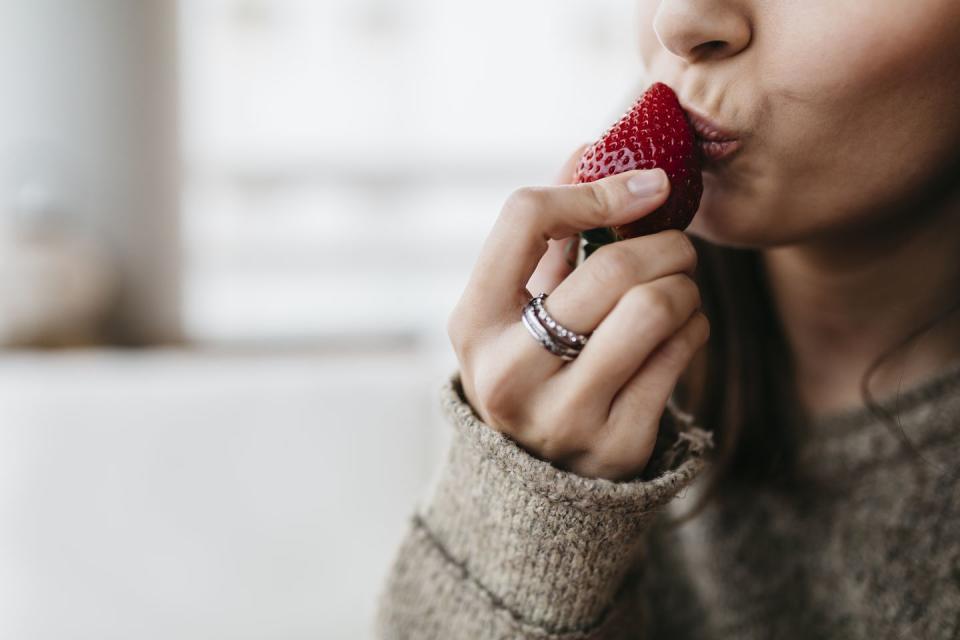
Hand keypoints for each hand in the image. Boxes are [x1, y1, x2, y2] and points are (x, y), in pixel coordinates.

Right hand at [446, 148, 708, 480]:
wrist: (539, 474)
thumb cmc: (532, 360)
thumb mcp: (517, 301)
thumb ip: (549, 230)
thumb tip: (591, 147)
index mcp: (473, 322)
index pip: (525, 218)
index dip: (593, 189)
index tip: (646, 187)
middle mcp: (508, 372)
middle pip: (611, 268)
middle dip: (665, 242)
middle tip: (678, 245)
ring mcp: (563, 414)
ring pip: (655, 309)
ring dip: (684, 285)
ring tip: (677, 288)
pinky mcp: (616, 443)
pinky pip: (682, 352)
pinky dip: (694, 325)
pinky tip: (680, 328)